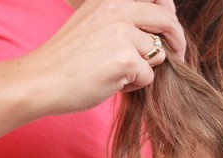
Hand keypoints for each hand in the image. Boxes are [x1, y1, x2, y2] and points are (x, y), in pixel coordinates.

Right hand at [21, 0, 186, 115]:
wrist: (43, 79)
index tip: (171, 31)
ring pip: (157, 53)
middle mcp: (117, 8)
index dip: (169, 14)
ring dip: (145, 68)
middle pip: (167, 20)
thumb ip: (122, 19)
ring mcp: (122, 33)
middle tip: (179, 57)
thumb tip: (161, 21)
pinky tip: (113, 83)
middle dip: (177, 41)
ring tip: (119, 73)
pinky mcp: (126, 59)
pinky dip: (135, 86)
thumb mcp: (93, 24)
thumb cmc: (68, 59)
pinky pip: (148, 76)